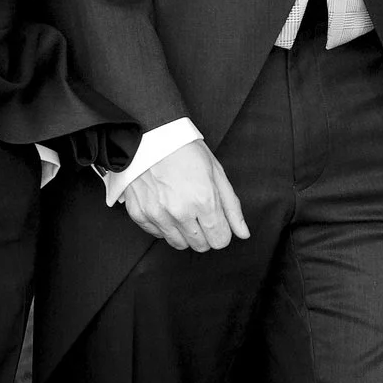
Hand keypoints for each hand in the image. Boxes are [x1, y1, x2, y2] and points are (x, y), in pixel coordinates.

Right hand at [122, 140, 249, 252]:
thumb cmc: (185, 151)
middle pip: (200, 246)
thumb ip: (231, 207)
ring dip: (185, 232)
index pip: (220, 240)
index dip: (222, 233)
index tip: (218, 223)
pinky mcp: (139, 215)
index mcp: (204, 200)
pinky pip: (157, 235)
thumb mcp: (217, 174)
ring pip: (178, 244)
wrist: (151, 137)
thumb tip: (243, 233)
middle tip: (201, 213)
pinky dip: (164, 226)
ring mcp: (157, 215)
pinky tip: (166, 206)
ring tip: (183, 209)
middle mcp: (180, 212)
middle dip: (205, 234)